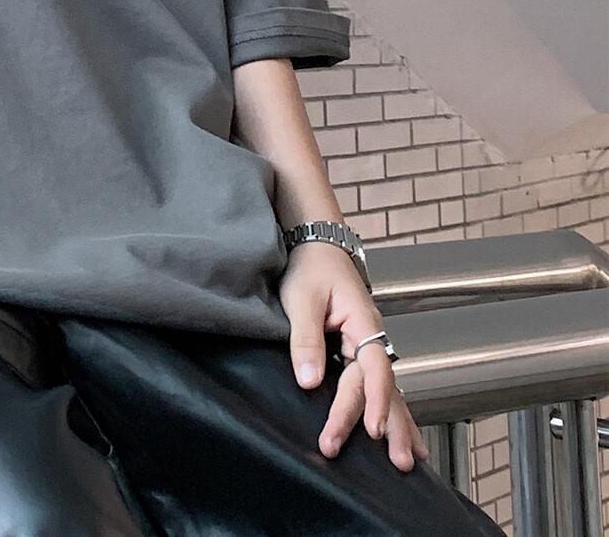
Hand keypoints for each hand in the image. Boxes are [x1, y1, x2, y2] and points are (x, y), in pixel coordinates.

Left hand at [278, 241, 428, 471]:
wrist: (318, 247)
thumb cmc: (310, 268)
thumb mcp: (302, 299)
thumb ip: (306, 339)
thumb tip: (310, 381)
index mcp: (362, 322)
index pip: (373, 368)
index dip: (375, 401)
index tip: (373, 430)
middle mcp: (373, 338)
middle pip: (384, 387)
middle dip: (389, 426)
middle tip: (396, 462)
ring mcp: (370, 346)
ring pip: (389, 391)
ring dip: (398, 425)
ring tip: (408, 462)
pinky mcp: (361, 352)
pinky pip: (381, 386)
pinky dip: (393, 412)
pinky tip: (403, 436)